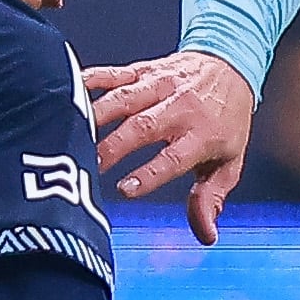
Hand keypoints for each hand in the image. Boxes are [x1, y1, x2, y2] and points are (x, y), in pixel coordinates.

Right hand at [87, 49, 257, 246]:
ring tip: (71, 135)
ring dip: (96, 117)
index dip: (148, 174)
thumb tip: (205, 235)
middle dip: (113, 147)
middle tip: (89, 167)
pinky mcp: (142, 70)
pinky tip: (68, 93)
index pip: (173, 158)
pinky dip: (90, 81)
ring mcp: (159, 85)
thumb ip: (210, 198)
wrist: (231, 65)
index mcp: (202, 134)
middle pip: (142, 127)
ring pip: (123, 99)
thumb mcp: (229, 163)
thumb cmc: (225, 121)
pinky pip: (113, 74)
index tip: (123, 190)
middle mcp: (179, 107)